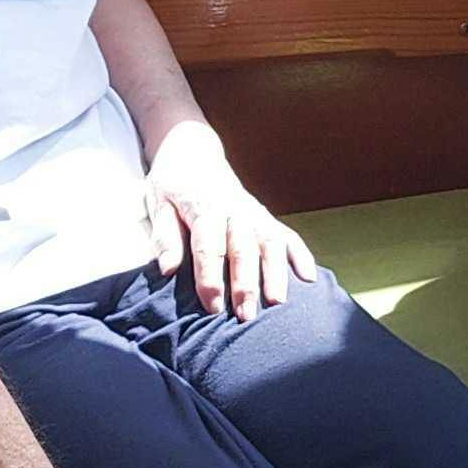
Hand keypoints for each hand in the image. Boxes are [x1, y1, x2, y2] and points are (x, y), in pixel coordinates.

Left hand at [141, 119, 320, 318]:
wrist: (192, 152)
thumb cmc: (172, 186)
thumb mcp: (158, 204)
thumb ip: (165, 237)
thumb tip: (168, 269)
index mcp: (203, 207)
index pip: (209, 246)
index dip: (210, 278)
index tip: (212, 307)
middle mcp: (233, 210)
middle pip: (243, 248)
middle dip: (246, 283)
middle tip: (246, 315)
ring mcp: (253, 212)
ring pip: (269, 243)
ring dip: (276, 273)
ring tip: (278, 302)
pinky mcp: (264, 216)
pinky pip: (287, 235)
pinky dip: (300, 255)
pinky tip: (309, 278)